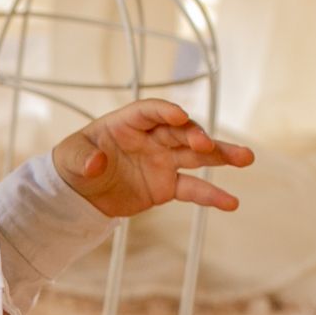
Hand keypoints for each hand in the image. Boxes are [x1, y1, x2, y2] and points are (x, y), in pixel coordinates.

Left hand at [53, 100, 253, 216]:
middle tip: (206, 145)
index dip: (165, 112)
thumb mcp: (69, 158)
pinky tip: (230, 202)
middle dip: (195, 136)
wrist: (80, 193)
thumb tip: (95, 164)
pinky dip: (211, 195)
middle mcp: (152, 138)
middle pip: (181, 131)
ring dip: (221, 155)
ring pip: (197, 155)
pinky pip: (193, 188)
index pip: (151, 111)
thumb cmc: (75, 164)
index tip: (179, 116)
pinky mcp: (168, 185)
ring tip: (246, 158)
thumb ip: (82, 158)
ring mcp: (164, 160)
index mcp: (128, 123)